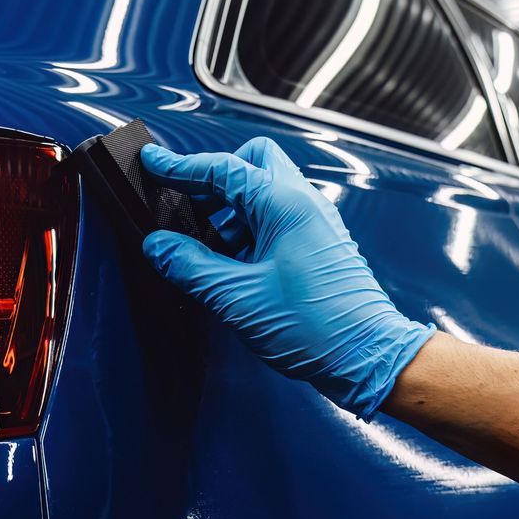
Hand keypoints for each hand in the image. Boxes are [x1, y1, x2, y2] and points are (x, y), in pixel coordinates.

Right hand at [139, 137, 433, 416]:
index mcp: (284, 204)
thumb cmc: (315, 325)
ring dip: (227, 210)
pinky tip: (227, 263)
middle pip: (250, 163)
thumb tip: (159, 246)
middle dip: (214, 178)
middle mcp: (302, 203)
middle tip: (182, 203)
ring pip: (261, 193)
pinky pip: (274, 221)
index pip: (223, 168)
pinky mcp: (315, 245)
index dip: (181, 166)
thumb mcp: (236, 297)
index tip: (152, 162)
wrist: (367, 356)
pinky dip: (246, 231)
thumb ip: (191, 266)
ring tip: (199, 245)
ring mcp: (312, 223)